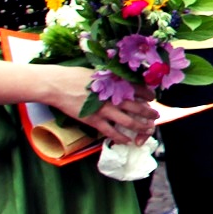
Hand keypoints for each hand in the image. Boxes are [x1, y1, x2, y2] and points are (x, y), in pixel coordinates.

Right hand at [41, 65, 157, 145]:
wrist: (57, 84)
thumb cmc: (76, 76)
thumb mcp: (99, 72)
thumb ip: (112, 78)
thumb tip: (124, 82)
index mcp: (115, 83)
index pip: (139, 89)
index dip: (148, 95)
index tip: (152, 97)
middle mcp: (113, 97)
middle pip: (137, 107)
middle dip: (149, 113)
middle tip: (156, 116)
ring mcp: (104, 110)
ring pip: (128, 121)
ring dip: (140, 126)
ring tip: (147, 129)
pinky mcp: (93, 120)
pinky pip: (111, 132)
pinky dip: (120, 137)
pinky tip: (127, 140)